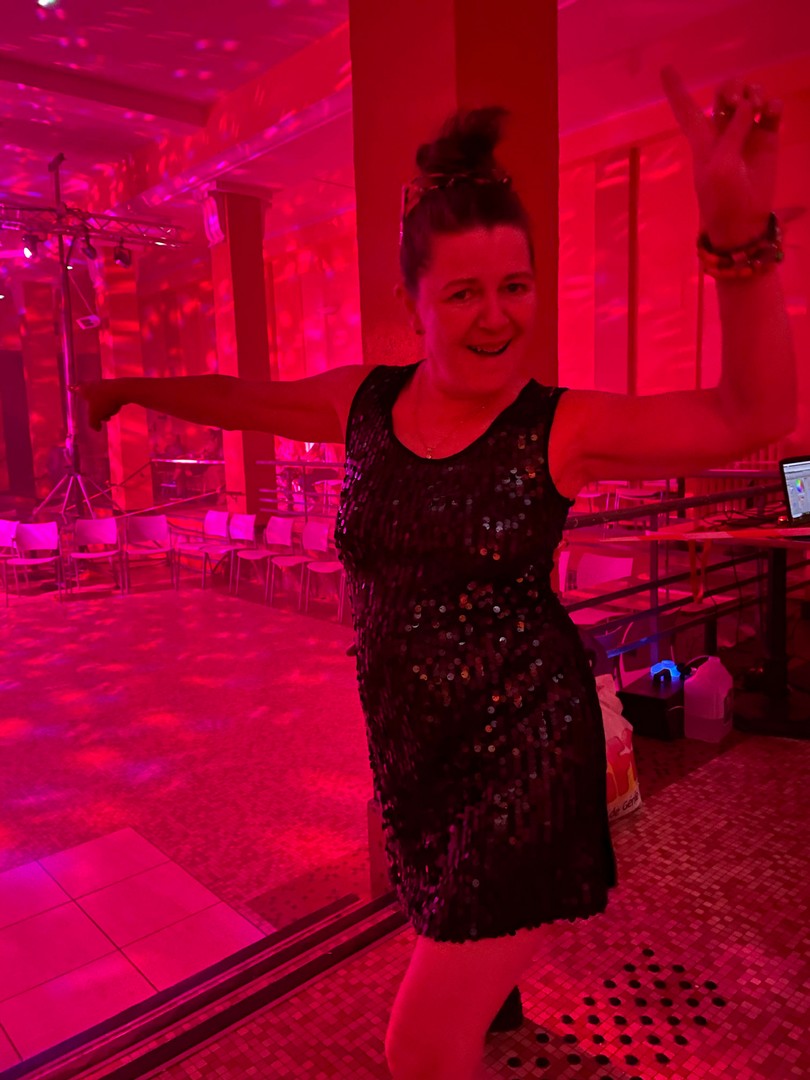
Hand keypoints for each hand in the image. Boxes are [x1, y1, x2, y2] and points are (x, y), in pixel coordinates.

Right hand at [76, 380, 121, 431]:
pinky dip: (111, 405)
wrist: (122, 390)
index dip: (73, 389)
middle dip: (90, 403)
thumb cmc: (104, 401)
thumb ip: (93, 423)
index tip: (69, 387)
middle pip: (89, 393)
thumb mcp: (95, 416)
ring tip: (108, 416)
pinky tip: (115, 409)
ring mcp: (105, 385)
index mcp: (85, 390)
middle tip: (92, 407)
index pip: (76, 389)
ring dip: (103, 407)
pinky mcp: (115, 387)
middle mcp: (94, 385)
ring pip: (101, 398)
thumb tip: (97, 428)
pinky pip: (110, 398)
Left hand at [661, 66, 780, 249]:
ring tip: (757, 107)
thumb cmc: (721, 198)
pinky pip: (771, 109)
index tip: (665, 67)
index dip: (676, 89)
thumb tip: (750, 104)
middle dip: (730, 87)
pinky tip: (771, 111)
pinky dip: (772, 104)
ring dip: (753, 93)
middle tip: (736, 100)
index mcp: (701, 138)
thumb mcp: (720, 166)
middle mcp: (723, 130)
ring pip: (749, 96)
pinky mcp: (767, 137)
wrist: (743, 221)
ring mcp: (747, 132)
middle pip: (724, 93)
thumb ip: (733, 133)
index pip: (685, 108)